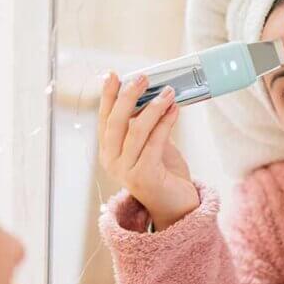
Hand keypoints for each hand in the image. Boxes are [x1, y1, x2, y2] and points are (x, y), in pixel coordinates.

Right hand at [98, 71, 198, 230]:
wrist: (178, 207)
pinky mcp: (144, 176)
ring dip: (153, 107)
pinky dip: (165, 122)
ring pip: (136, 130)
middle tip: (143, 77)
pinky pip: (154, 142)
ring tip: (168, 92)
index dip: (108, 96)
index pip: (105, 119)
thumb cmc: (165, 174)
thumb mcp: (152, 145)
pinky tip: (174, 110)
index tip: (113, 75)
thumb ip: (147, 125)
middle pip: (116, 122)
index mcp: (109, 153)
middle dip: (128, 96)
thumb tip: (152, 95)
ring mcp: (126, 171)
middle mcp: (113, 162)